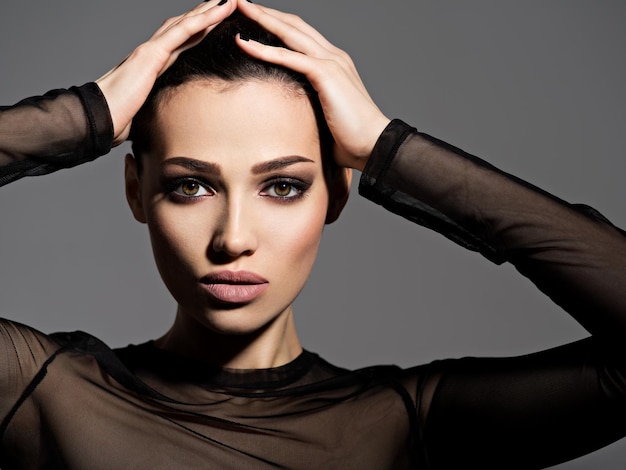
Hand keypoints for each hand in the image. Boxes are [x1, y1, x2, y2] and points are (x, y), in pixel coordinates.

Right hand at [96, 0, 236, 145]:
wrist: (99, 118)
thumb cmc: (115, 119)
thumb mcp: (145, 113)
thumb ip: (156, 109)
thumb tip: (165, 122)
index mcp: (152, 66)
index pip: (180, 43)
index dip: (198, 31)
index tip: (215, 23)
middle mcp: (152, 53)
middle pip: (184, 28)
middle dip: (205, 15)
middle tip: (225, 3)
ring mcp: (151, 51)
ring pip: (186, 24)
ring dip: (209, 12)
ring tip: (229, 1)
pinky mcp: (152, 54)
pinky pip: (182, 32)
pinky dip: (202, 20)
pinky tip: (217, 11)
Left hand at [235, 0, 389, 170]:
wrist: (374, 145)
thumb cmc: (351, 139)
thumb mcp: (325, 116)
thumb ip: (309, 107)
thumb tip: (289, 118)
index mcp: (334, 64)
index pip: (300, 35)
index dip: (277, 24)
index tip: (254, 18)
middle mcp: (334, 56)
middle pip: (293, 25)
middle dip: (266, 12)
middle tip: (241, 2)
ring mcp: (331, 62)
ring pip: (290, 33)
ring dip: (262, 18)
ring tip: (239, 7)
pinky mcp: (326, 74)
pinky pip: (289, 57)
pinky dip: (264, 49)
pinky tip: (244, 43)